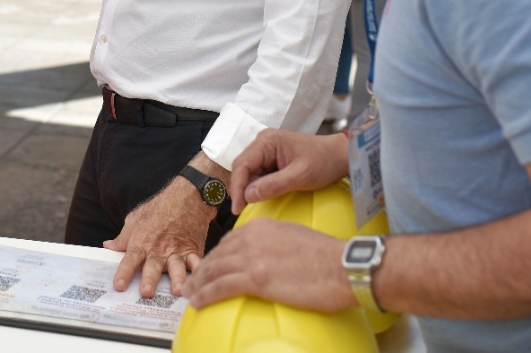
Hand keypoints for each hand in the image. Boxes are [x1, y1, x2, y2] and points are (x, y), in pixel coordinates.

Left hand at [106, 178, 214, 297]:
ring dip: (177, 280)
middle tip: (147, 293)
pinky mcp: (193, 251)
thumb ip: (122, 237)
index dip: (124, 273)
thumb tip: (108, 247)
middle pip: (153, 266)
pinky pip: (197, 262)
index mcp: (142, 242)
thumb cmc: (159, 208)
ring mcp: (177, 251)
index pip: (130, 259)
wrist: (187, 197)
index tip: (119, 286)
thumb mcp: (135, 219)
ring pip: (177, 268)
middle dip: (150, 279)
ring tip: (178, 291)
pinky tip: (201, 281)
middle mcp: (159, 249)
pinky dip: (200, 272)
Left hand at [182, 219, 353, 311]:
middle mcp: (251, 238)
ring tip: (189, 294)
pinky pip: (220, 287)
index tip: (209, 267)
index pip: (228, 242)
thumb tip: (268, 256)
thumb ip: (273, 242)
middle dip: (201, 271)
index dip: (215, 257)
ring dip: (197, 284)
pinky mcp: (255, 278)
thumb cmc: (326, 256)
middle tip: (191, 282)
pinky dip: (205, 295)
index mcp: (260, 227)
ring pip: (213, 271)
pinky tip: (197, 302)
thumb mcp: (293, 236)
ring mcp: (251, 258)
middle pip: (217, 256)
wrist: (341, 265)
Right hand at [230, 129, 348, 214]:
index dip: (237, 187)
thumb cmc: (324, 161)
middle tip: (242, 210)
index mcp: (267, 141)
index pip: (242, 164)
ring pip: (249, 172)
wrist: (340, 155)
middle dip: (241, 189)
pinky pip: (259, 174)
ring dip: (250, 188)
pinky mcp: (272, 158)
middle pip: (242, 168)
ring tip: (252, 205)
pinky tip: (262, 196)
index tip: (237, 208)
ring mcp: (267, 150)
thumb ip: (273, 185)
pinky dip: (259, 186)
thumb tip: (248, 195)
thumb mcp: (299, 176)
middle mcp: (263, 142)